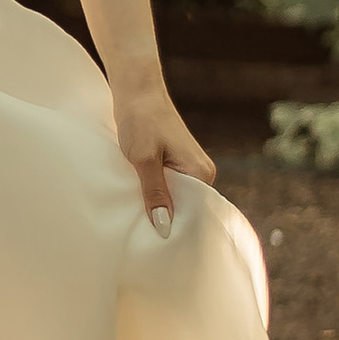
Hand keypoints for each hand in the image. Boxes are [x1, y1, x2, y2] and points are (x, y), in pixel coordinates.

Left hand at [113, 84, 217, 230]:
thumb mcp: (143, 160)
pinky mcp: (176, 164)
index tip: (160, 249)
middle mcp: (202, 172)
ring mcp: (189, 168)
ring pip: (175, 198)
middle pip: (186, 209)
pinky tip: (139, 204)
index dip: (178, 231)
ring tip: (139, 226)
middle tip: (145, 241)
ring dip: (158, 207)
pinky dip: (154, 195)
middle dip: (167, 222)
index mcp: (202, 173)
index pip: (197, 215)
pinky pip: (168, 187)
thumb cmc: (140, 120)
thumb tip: (164, 228)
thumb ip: (155, 193)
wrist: (136, 90)